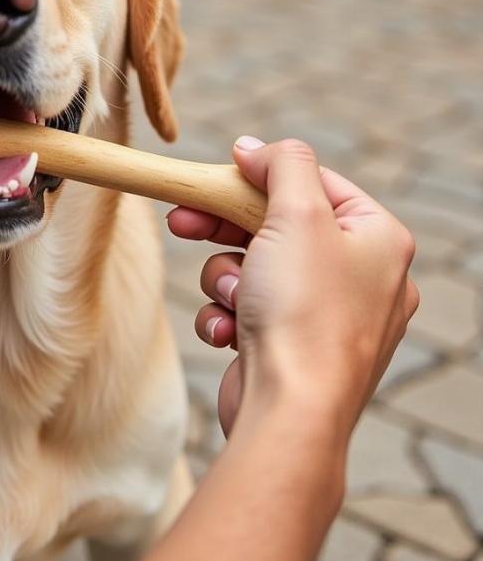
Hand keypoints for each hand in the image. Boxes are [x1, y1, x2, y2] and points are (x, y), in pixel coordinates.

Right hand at [168, 137, 417, 437]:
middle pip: (276, 225)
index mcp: (378, 239)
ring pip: (253, 267)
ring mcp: (326, 316)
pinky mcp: (292, 347)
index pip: (315, 183)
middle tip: (182, 219)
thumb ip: (283, 165)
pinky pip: (248, 309)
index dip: (262, 173)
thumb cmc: (304, 314)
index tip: (222, 168)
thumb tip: (255, 147)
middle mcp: (360, 276)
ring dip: (226, 279)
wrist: (290, 414)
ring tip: (231, 300)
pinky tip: (227, 333)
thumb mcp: (297, 215)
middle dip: (224, 227)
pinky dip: (228, 316)